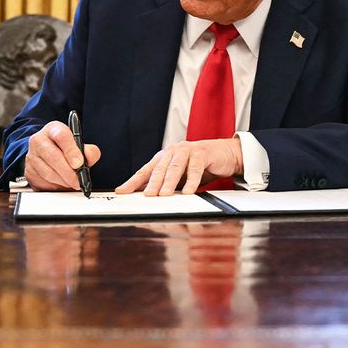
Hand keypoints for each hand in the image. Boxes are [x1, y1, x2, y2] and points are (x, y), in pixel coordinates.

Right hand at [24, 120, 100, 191]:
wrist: (47, 154)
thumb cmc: (65, 149)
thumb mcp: (79, 145)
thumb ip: (88, 150)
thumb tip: (89, 156)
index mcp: (53, 129)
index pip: (61, 135)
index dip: (71, 150)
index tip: (79, 163)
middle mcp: (39, 140)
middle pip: (53, 156)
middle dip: (69, 172)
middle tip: (78, 180)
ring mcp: (31, 156)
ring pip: (48, 172)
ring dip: (63, 181)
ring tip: (72, 183)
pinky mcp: (29, 172)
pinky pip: (43, 183)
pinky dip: (55, 186)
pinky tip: (62, 184)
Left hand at [115, 138, 242, 195]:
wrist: (225, 154)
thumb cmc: (200, 166)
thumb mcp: (180, 177)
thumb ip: (166, 184)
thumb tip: (146, 197)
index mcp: (164, 157)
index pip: (146, 170)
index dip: (133, 181)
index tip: (121, 192)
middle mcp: (173, 151)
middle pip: (160, 169)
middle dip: (152, 183)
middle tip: (147, 196)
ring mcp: (187, 151)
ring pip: (175, 167)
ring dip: (169, 182)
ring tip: (164, 195)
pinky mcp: (202, 153)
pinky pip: (195, 168)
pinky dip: (192, 180)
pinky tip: (189, 191)